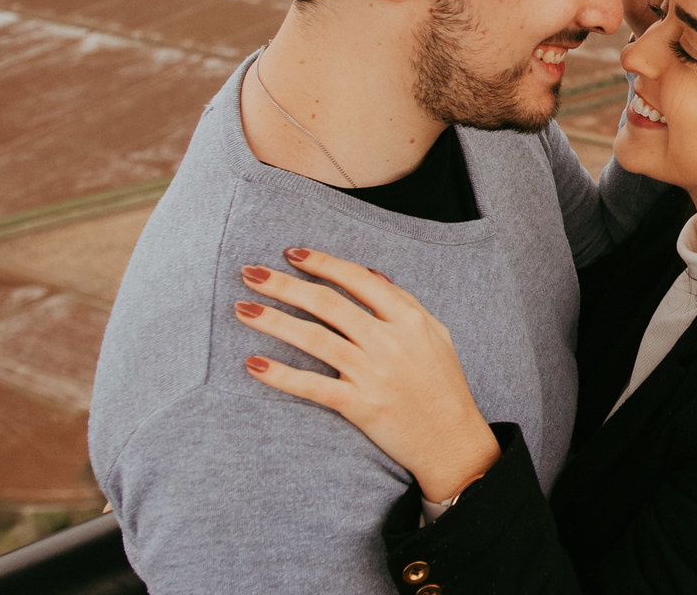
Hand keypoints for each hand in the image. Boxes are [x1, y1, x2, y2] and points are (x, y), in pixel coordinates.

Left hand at [234, 249, 499, 502]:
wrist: (454, 442)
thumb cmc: (444, 386)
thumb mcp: (435, 334)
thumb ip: (403, 301)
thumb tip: (368, 273)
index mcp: (409, 319)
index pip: (357, 280)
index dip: (321, 263)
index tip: (291, 253)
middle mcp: (389, 341)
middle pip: (327, 303)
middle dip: (283, 285)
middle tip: (250, 273)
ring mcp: (374, 374)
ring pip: (313, 338)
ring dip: (272, 321)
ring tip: (242, 309)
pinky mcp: (360, 406)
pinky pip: (312, 386)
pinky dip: (280, 374)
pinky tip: (253, 363)